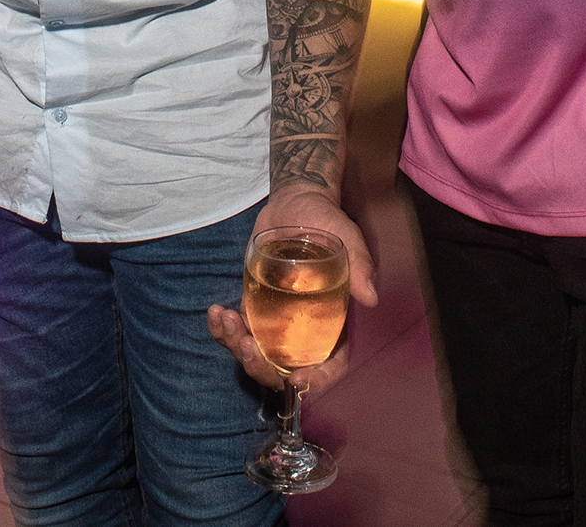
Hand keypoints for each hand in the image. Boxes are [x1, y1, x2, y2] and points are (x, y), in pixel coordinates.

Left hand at [207, 187, 378, 395]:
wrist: (295, 204)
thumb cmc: (327, 221)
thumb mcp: (347, 238)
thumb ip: (359, 266)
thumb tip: (370, 297)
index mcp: (334, 323)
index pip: (330, 365)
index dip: (318, 381)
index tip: (298, 379)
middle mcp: (305, 330)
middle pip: (285, 368)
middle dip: (263, 369)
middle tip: (248, 349)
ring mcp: (277, 321)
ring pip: (257, 353)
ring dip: (237, 347)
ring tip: (226, 321)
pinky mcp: (255, 308)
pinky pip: (238, 329)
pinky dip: (223, 329)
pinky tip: (216, 313)